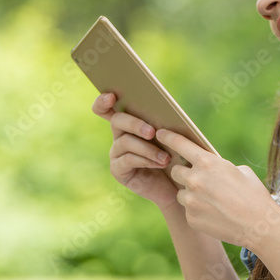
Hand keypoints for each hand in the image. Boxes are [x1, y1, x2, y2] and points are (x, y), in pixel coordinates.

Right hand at [91, 92, 178, 209]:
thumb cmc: (175, 155)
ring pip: (126, 142)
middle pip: (117, 120)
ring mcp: (116, 153)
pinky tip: (160, 163)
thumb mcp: (170, 136)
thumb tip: (163, 110)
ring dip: (148, 148)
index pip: (107, 108)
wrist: (176, 183)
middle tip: (152, 132)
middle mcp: (118, 135)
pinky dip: (146, 160)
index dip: (103, 101)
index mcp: (128, 122)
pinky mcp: (118, 170)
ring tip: (166, 157)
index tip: (111, 96)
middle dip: (135, 124)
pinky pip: (129, 160)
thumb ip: (162, 122)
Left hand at [155, 128, 279, 248]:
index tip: (160, 134)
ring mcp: (191, 200)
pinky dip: (197, 211)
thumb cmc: (254, 196)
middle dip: (184, 173)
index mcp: (207, 163)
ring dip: (190, 194)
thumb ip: (219, 167)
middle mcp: (194, 180)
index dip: (168, 137)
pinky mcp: (191, 218)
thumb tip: (209, 168)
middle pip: (175, 171)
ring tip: (210, 200)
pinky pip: (188, 210)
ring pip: (181, 193)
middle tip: (196, 178)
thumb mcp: (241, 171)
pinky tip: (214, 214)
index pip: (180, 144)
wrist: (259, 226)